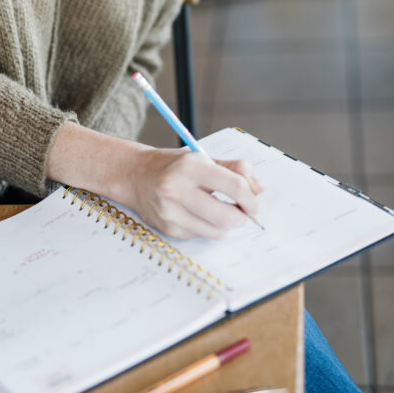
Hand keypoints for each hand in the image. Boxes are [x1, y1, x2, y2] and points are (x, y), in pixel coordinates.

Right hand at [126, 148, 262, 239]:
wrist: (135, 176)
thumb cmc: (173, 165)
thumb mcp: (202, 158)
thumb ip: (234, 169)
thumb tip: (258, 189)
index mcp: (190, 166)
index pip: (234, 186)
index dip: (251, 198)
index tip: (253, 202)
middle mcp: (177, 190)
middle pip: (227, 217)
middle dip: (241, 217)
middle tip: (241, 211)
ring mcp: (171, 212)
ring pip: (217, 231)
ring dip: (225, 224)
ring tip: (218, 210)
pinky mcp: (168, 229)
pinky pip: (201, 235)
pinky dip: (207, 227)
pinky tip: (197, 213)